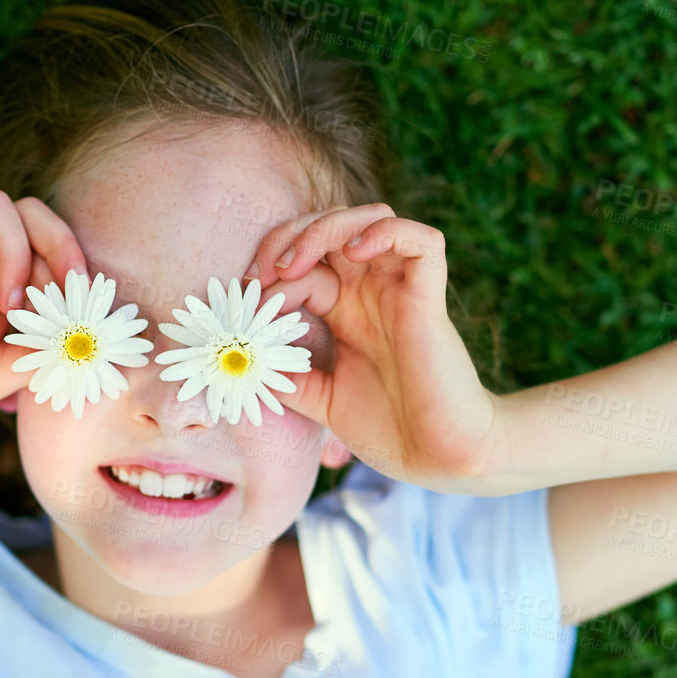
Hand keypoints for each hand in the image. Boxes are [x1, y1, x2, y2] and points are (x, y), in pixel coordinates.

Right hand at [0, 178, 86, 434]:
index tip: (86, 302)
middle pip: (32, 213)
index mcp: (5, 282)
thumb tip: (90, 332)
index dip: (74, 263)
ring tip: (8, 303)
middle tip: (63, 289)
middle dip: (59, 244)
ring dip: (17, 247)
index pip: (51, 244)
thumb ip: (45, 348)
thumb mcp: (6, 371)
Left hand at [243, 203, 498, 487]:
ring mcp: (401, 291)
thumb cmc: (387, 430)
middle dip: (289, 236)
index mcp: (345, 309)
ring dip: (327, 227)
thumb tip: (241, 357)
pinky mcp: (429, 298)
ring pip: (373, 218)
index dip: (270, 267)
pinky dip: (386, 231)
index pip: (305, 259)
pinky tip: (355, 251)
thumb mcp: (318, 398)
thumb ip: (284, 374)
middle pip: (333, 226)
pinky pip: (422, 240)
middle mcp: (372, 291)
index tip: (245, 298)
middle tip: (264, 272)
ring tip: (295, 262)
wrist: (436, 459)